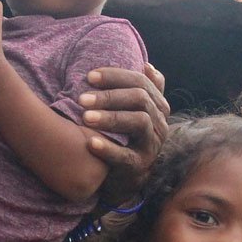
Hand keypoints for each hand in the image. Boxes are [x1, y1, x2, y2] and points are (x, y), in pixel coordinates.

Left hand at [78, 64, 169, 204]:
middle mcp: (159, 123)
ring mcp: (152, 145)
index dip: (116, 77)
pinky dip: (108, 149)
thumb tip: (148, 66)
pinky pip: (126, 156)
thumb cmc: (126, 135)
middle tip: (82, 99)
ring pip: (139, 122)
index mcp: (157, 106)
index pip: (141, 82)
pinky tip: (90, 143)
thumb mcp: (135, 111)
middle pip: (140, 100)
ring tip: (85, 118)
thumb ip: (143, 89)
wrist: (126, 175)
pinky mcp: (140, 166)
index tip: (89, 76)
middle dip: (110, 97)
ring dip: (111, 118)